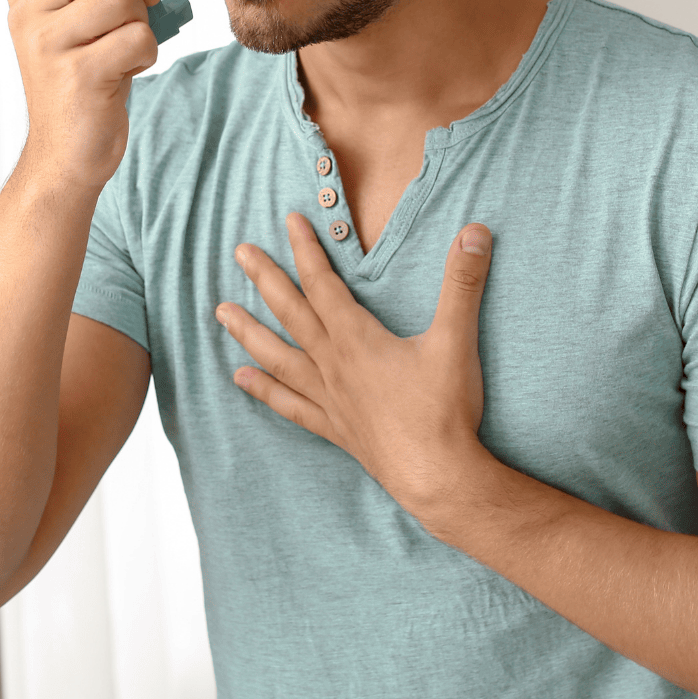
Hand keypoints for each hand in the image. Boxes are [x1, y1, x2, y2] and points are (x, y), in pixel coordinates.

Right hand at [0, 0, 163, 189]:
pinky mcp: (79, 76)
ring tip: (128, 42)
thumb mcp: (72, 20)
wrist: (68, 153)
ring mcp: (49, 46)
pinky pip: (138, 37)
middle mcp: (27, 14)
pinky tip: (129, 68)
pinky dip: (148, 51)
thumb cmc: (82, 78)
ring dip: (144, 17)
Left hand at [215, 213, 494, 516]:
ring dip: (249, 332)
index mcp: (357, 339)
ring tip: (221, 313)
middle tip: (240, 252)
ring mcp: (329, 398)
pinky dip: (264, 390)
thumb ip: (463, 283)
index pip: (324, 283)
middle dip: (266, 279)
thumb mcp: (457, 340)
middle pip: (291, 313)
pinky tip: (241, 380)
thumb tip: (476, 231)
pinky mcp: (334, 427)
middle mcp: (334, 365)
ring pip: (279, 357)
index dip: (307, 250)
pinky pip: (290, 404)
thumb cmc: (445, 411)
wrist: (437, 477)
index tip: (290, 221)